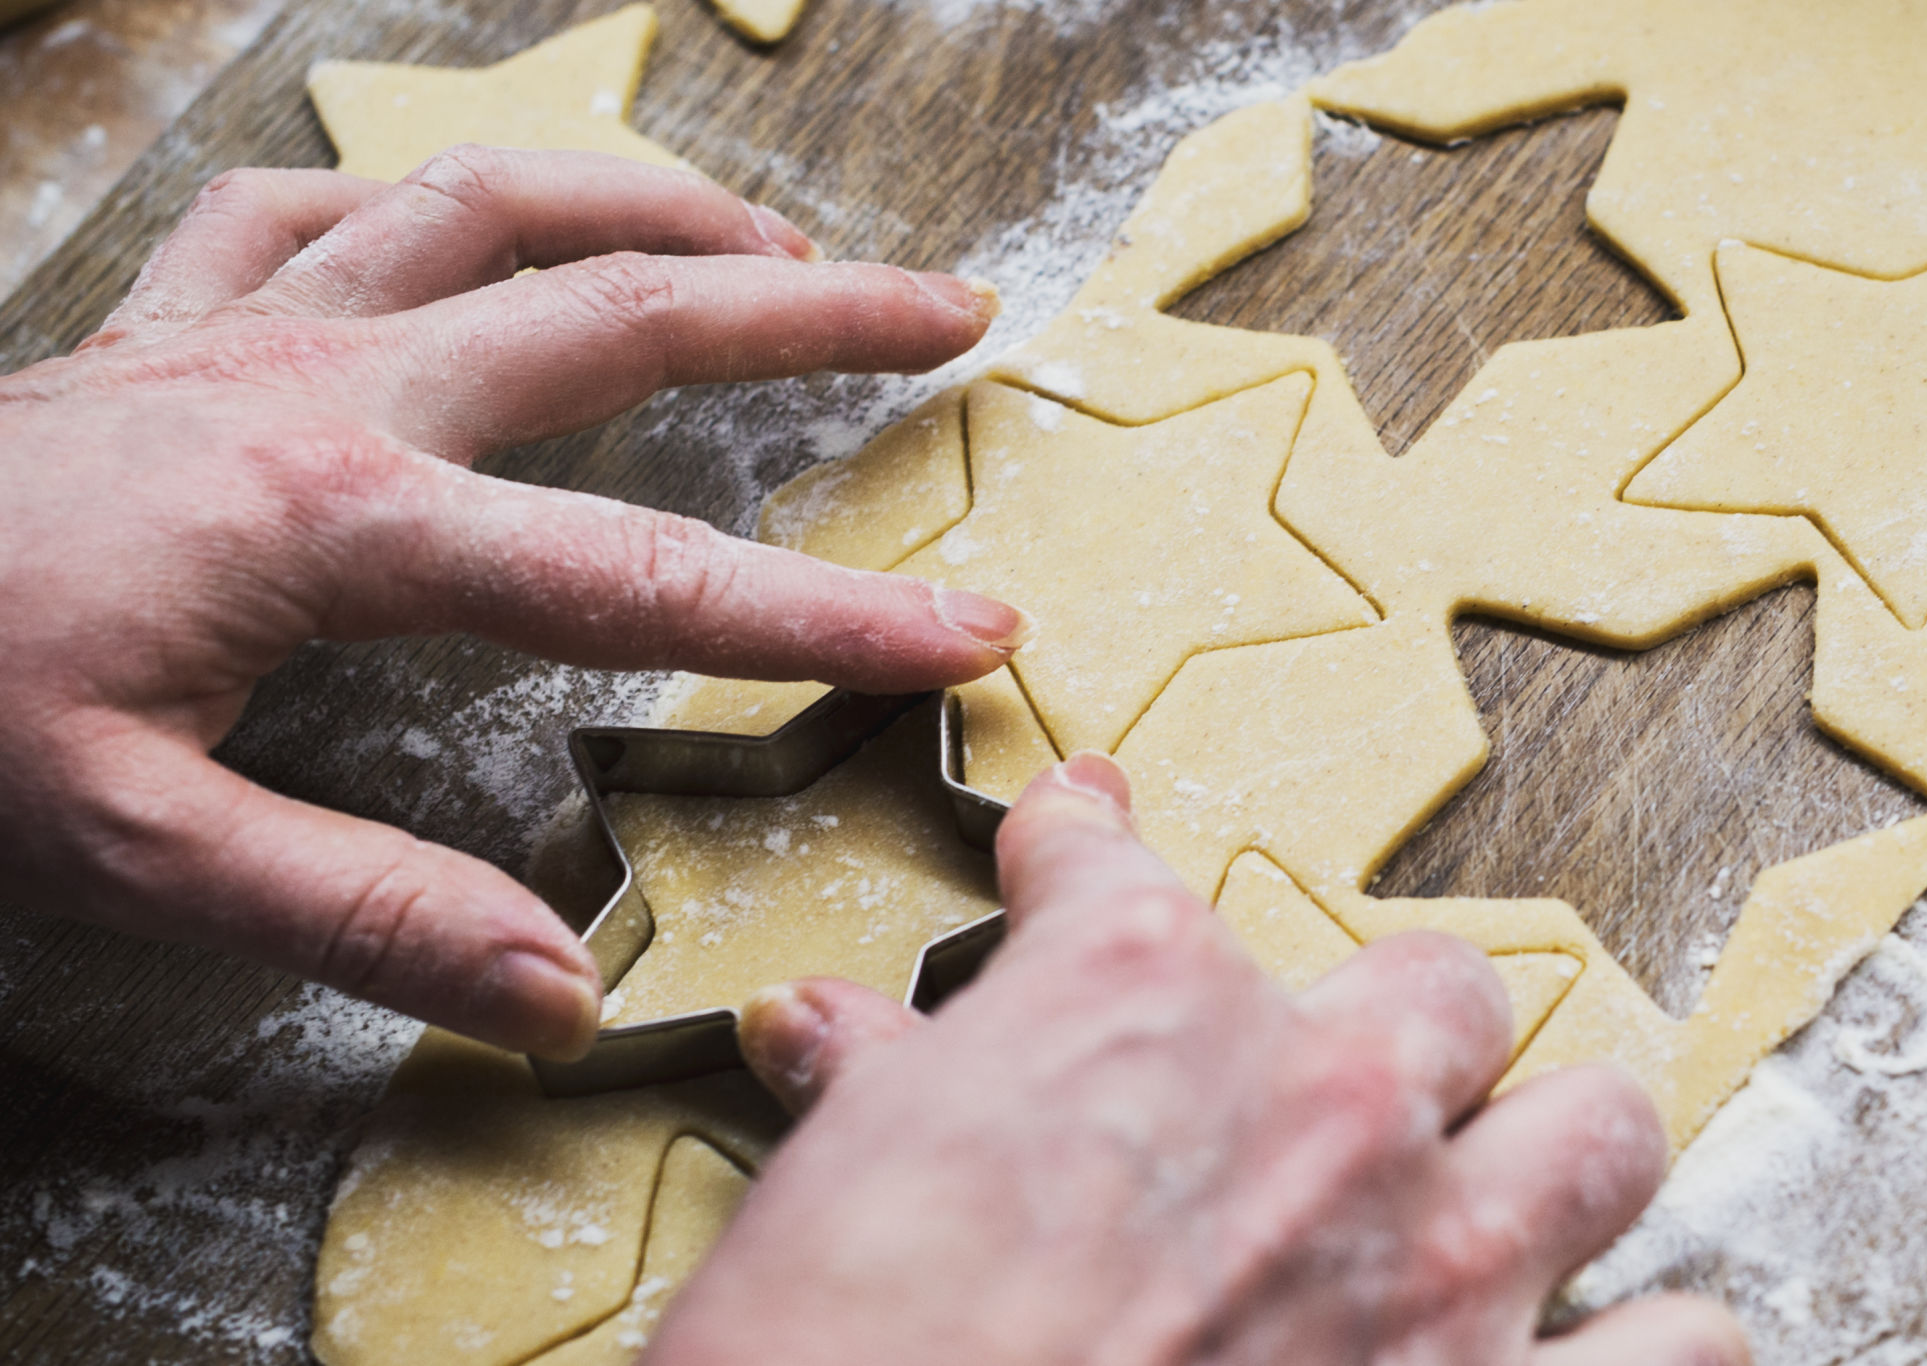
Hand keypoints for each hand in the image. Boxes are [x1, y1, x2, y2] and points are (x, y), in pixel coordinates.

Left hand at [0, 146, 1023, 1059]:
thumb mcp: (128, 844)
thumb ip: (357, 910)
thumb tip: (556, 994)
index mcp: (340, 523)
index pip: (642, 574)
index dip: (828, 610)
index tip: (970, 624)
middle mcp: (326, 386)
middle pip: (621, 312)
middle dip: (812, 315)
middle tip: (951, 312)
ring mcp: (252, 324)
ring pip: (491, 205)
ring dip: (654, 204)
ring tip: (774, 238)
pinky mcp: (177, 312)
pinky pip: (316, 202)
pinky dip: (422, 192)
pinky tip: (481, 220)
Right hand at [656, 755, 1747, 1364]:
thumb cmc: (841, 1357)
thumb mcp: (826, 1188)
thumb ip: (876, 1086)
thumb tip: (829, 1032)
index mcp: (1133, 999)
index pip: (1110, 863)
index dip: (1083, 849)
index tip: (1082, 846)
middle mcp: (1313, 1098)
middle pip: (1436, 986)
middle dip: (1394, 1018)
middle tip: (1349, 1069)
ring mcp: (1428, 1262)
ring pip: (1596, 1135)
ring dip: (1556, 1157)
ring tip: (1513, 1192)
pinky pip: (1682, 1350)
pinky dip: (1654, 1344)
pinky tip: (1603, 1347)